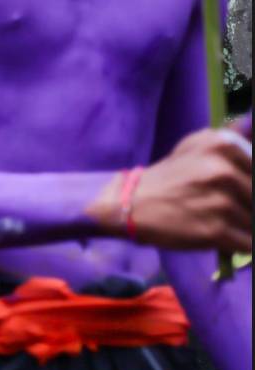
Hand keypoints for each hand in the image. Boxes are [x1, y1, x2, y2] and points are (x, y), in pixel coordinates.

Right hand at [96, 120, 251, 251]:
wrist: (127, 204)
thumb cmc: (167, 177)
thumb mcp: (195, 144)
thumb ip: (231, 136)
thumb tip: (253, 125)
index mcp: (223, 146)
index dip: (246, 185)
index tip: (234, 191)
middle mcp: (224, 171)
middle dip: (245, 206)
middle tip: (220, 208)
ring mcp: (221, 202)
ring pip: (253, 221)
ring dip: (241, 226)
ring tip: (216, 221)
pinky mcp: (216, 231)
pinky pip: (247, 243)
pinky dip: (238, 244)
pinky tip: (221, 238)